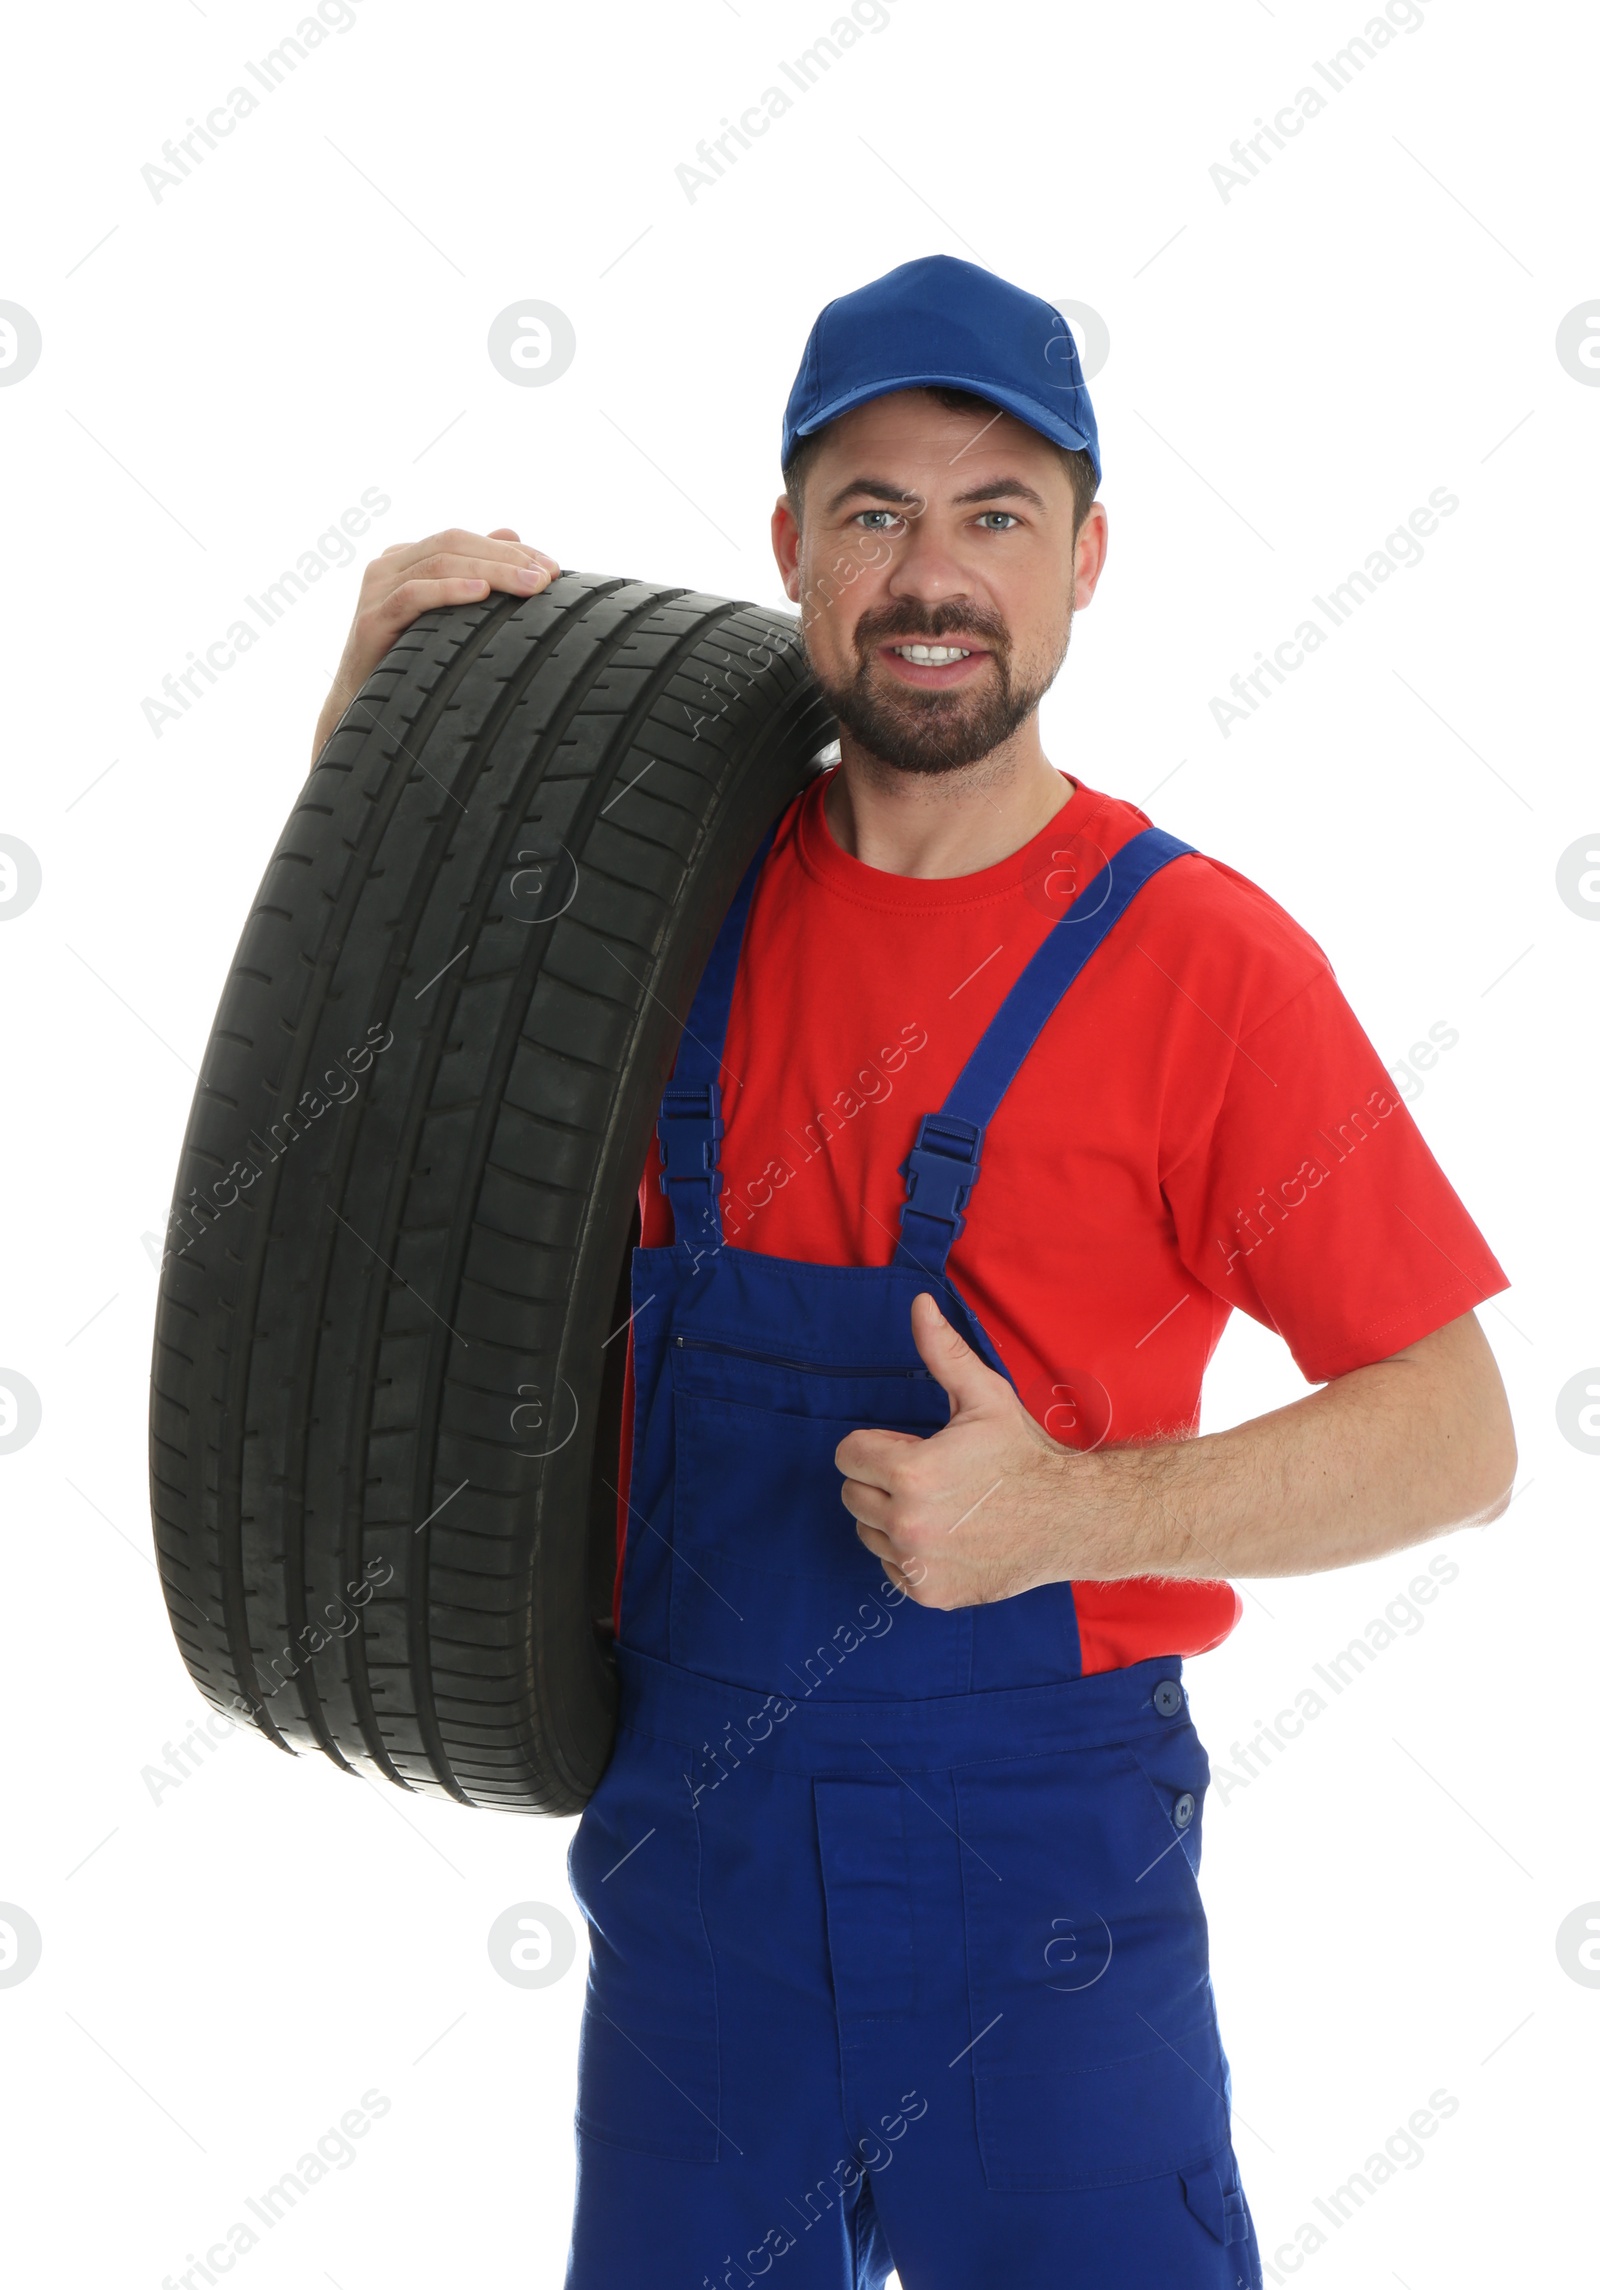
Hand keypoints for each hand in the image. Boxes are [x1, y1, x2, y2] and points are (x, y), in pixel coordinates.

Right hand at [312, 526, 560, 761]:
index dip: (510, 550)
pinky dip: (448, 590)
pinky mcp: (370, 620)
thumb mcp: (444, 612)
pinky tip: (480, 594)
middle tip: (547, 577)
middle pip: (453, 544)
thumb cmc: (407, 660)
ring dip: (490, 572)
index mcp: (407, 558)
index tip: (552, 568)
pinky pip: (412, 596)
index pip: (464, 540)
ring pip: (438, 564)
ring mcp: (375, 589)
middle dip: (507, 559)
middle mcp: (388, 566)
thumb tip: (513, 534)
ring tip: (528, 587)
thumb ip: (472, 570)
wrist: (361, 708)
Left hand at [837, 1293, 1105, 1607]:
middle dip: (881, 1480)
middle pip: (852, 1494)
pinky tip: (947, 1536)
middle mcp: (907, 1524)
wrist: (1072, 1519)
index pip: (847, 1455)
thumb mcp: (985, 1397)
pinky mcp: (929, 1593)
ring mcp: (917, 1564)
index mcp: (912, 1472)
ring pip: (867, 1532)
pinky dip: (908, 1554)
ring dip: (890, 1517)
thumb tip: (918, 1304)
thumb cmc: (1025, 1456)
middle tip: (928, 1476)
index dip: (876, 1445)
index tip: (909, 1446)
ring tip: (940, 1506)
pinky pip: (890, 1567)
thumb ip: (942, 1353)